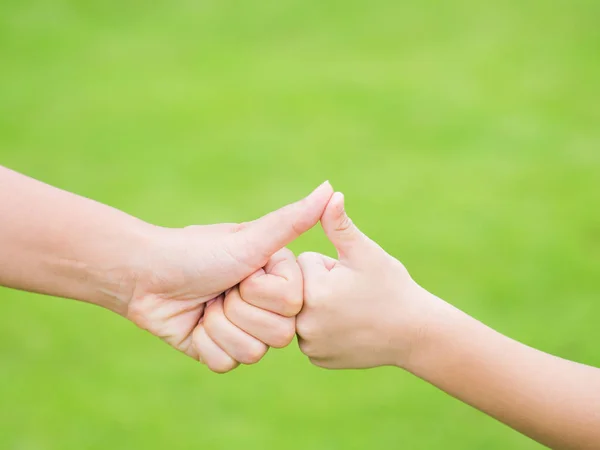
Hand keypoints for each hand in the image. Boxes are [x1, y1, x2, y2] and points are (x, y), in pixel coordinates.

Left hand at [126, 182, 332, 362]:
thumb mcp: (251, 238)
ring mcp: (243, 331)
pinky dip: (204, 344)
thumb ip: (294, 219)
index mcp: (278, 282)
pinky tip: (194, 324)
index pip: (293, 306)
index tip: (241, 273)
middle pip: (278, 336)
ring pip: (253, 354)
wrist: (146, 275)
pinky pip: (226, 364)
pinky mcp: (219, 351)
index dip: (262, 293)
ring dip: (219, 327)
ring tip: (205, 306)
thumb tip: (330, 186)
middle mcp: (266, 308)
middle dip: (238, 311)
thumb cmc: (198, 250)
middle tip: (220, 290)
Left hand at [296, 192, 443, 369]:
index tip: (350, 278)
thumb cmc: (393, 288)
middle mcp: (303, 323)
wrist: (415, 334)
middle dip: (321, 284)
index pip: (304, 262)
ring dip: (320, 306)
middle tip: (352, 295)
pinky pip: (310, 333)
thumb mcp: (366, 253)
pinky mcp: (316, 359)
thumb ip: (339, 225)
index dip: (329, 265)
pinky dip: (325, 329)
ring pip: (303, 310)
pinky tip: (348, 328)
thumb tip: (328, 192)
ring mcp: (309, 346)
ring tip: (351, 310)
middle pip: (300, 287)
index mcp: (313, 292)